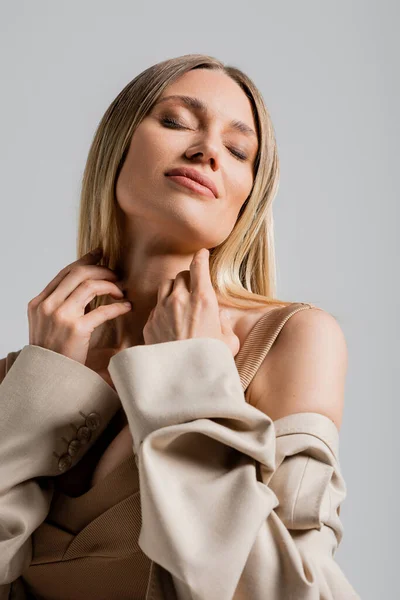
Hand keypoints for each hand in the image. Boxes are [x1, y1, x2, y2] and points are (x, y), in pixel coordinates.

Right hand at [27, 248, 130, 364]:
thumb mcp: (47, 324)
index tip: (100, 254)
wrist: (48, 377)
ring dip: (110, 286)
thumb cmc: (52, 352)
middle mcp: (47, 306)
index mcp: (39, 302)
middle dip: (101, 270)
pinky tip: (126, 307)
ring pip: (90, 286)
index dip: (85, 261)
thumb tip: (87, 285)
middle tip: (115, 275)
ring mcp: (61, 316)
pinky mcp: (76, 329)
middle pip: (78, 273)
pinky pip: (103, 310)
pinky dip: (118, 307)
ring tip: (120, 292)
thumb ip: (61, 304)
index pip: (65, 272)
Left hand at [143, 248, 240, 356]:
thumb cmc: (209, 360)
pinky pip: (156, 307)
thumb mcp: (229, 341)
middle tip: (195, 289)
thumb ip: (225, 324)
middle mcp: (180, 300)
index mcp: (203, 300)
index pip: (199, 267)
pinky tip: (170, 322)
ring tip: (180, 301)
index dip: (201, 257)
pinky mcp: (150, 323)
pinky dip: (163, 309)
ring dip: (174, 289)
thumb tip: (221, 318)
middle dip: (189, 278)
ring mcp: (162, 310)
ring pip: (165, 286)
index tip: (202, 254)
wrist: (182, 380)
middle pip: (182, 275)